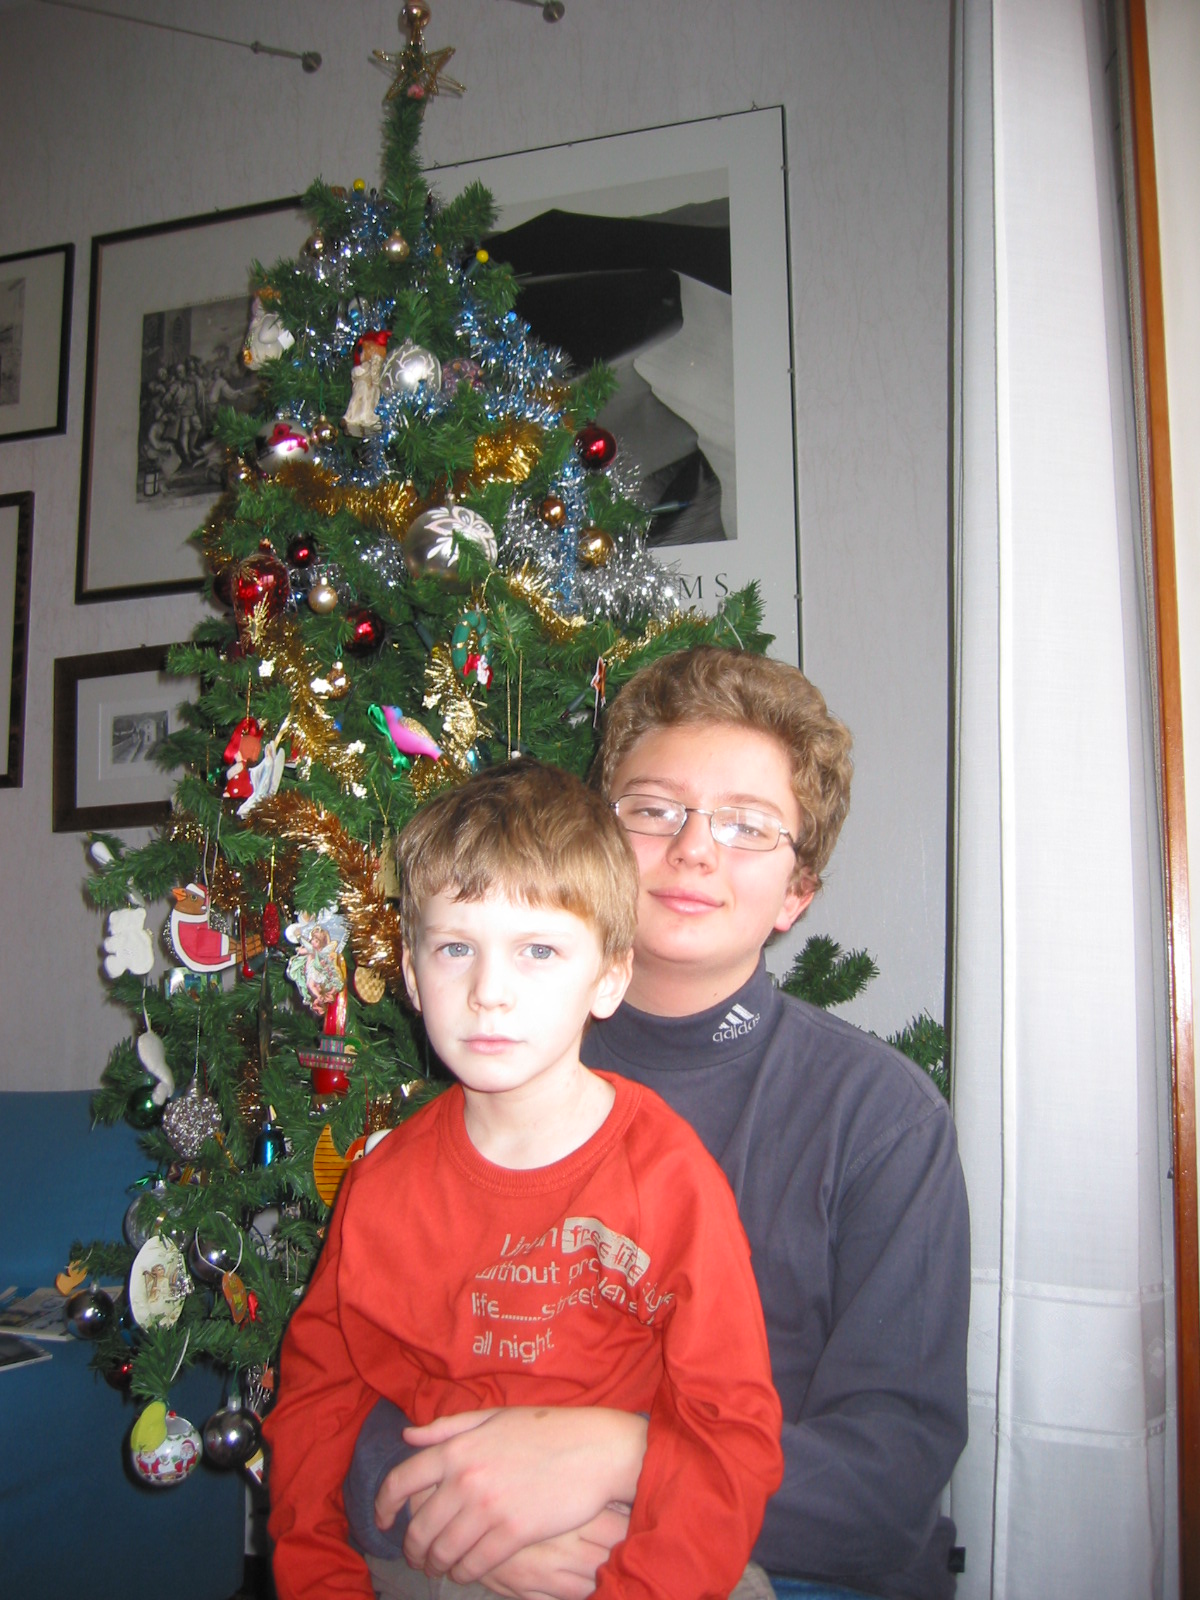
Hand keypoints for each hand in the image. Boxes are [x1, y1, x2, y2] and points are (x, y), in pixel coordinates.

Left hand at [374, 1405, 646, 1583]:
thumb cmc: (546, 1429)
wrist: (593, 1449)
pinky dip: (462, 1573)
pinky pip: (473, 1564)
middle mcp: (465, 1478)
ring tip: (437, 1568)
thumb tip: (409, 1436)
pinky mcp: (512, 1533)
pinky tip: (463, 1572)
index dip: (384, 1505)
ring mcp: (487, 1508)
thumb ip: (448, 1427)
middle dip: (412, 1548)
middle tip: (415, 1557)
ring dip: (434, 1565)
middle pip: (419, 1527)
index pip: (402, 1481)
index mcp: (457, 1447)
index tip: (383, 1521)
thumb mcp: (493, 1417)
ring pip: (443, 1551)